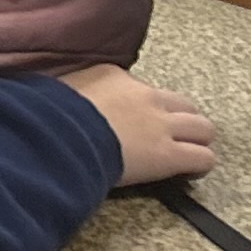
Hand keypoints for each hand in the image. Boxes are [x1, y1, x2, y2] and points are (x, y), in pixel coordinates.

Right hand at [62, 66, 217, 189]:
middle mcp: (144, 95)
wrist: (58, 134)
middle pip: (183, 104)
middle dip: (181, 120)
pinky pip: (203, 158)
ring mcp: (160, 125)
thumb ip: (67, 93)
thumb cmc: (47, 114)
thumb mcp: (54, 90)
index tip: (130, 121)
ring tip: (185, 155)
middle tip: (169, 137)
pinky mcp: (169, 155)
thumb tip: (51, 100)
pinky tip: (187, 174)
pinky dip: (199, 166)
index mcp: (114, 76)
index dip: (140, 106)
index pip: (142, 87)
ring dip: (196, 141)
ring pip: (203, 128)